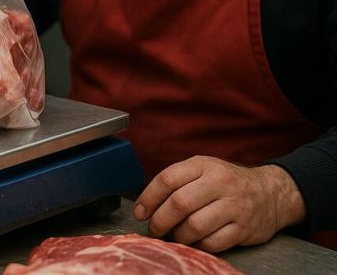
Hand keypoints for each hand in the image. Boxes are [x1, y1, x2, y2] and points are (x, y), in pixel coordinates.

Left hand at [133, 156, 305, 251]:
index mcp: (204, 165)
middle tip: (154, 229)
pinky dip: (198, 246)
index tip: (140, 213)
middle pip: (180, 203)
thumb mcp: (203, 169)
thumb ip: (176, 181)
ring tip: (175, 235)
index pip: (168, 179)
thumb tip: (146, 206)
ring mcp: (234, 206)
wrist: (271, 193)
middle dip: (160, 220)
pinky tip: (194, 241)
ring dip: (178, 235)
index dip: (148, 198)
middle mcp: (220, 183)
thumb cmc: (226, 182)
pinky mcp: (245, 229)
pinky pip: (212, 243)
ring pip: (195, 226)